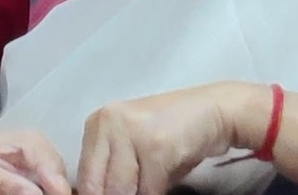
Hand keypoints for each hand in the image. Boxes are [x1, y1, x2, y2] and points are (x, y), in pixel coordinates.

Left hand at [76, 82, 245, 194]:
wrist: (212, 110)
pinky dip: (158, 193)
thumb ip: (111, 173)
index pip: (85, 179)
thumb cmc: (171, 134)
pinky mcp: (156, 146)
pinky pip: (148, 190)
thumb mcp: (130, 150)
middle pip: (100, 188)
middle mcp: (108, 122)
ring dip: (140, 194)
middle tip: (138, 188)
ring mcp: (132, 132)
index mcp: (97, 124)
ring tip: (153, 180)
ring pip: (122, 192)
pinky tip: (167, 176)